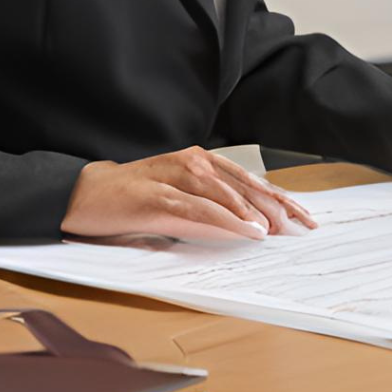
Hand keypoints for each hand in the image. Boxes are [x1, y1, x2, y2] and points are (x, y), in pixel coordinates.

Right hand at [61, 146, 317, 240]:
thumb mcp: (182, 198)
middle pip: (244, 183)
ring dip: (253, 211)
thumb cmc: (138, 197)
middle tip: (302, 224)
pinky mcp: (156, 197)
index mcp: (201, 161)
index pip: (249, 179)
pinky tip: (244, 229)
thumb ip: (213, 205)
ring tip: (277, 229)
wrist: (87, 193)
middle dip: (276, 205)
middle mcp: (192, 162)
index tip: (304, 214)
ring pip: (224, 193)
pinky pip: (197, 208)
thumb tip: (253, 225)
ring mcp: (174, 177)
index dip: (279, 196)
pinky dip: (224, 219)